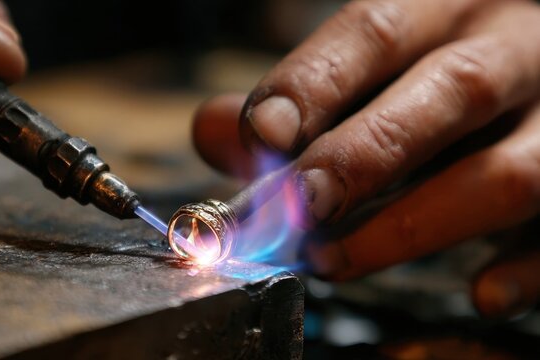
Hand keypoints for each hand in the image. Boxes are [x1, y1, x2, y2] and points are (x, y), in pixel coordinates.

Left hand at [193, 0, 539, 317]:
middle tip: (303, 205)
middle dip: (367, 154)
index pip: (374, 33)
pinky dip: (523, 271)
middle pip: (452, 92)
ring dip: (414, 226)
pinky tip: (481, 293)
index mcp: (443, 12)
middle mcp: (511, 53)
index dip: (314, 84)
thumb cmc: (434, 74)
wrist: (534, 73)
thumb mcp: (372, 65)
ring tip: (338, 259)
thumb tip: (217, 131)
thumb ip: (295, 99)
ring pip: (507, 174)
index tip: (263, 137)